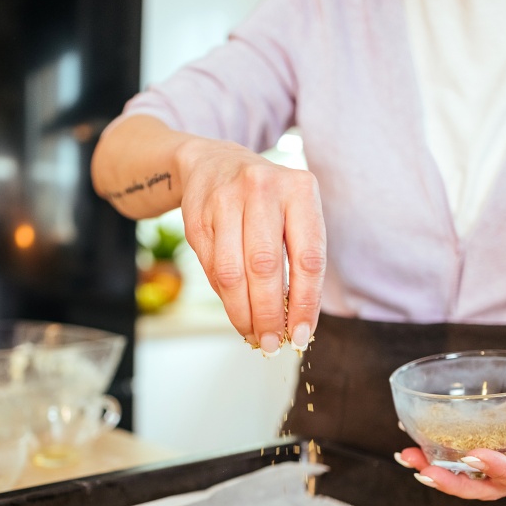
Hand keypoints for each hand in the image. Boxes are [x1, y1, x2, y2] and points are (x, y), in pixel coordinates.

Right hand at [175, 138, 326, 353]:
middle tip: (272, 343)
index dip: (304, 303)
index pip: (308, 258)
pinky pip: (212, 268)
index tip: (301, 334)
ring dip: (242, 312)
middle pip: (265, 267)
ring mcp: (225, 199)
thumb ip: (298, 259)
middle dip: (268, 314)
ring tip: (252, 335)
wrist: (211, 162)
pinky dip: (225, 297)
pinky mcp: (197, 214)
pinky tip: (236, 310)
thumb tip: (295, 322)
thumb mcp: (293, 213)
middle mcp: (263, 188)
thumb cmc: (265, 200)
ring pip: (232, 272)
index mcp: (300, 189)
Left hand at [395, 361, 505, 499]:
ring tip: (407, 457)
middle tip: (426, 471)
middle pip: (490, 488)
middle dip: (456, 484)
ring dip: (438, 471)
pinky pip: (464, 455)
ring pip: (471, 477)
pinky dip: (438, 450)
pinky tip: (412, 439)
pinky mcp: (494, 446)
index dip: (501, 472)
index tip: (475, 456)